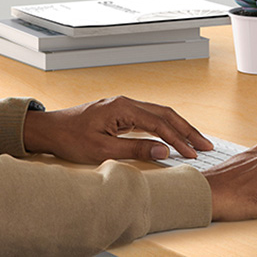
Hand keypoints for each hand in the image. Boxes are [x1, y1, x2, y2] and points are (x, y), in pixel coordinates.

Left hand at [22, 95, 212, 163]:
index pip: (160, 123)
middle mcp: (127, 103)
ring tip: (195, 141)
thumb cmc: (71, 138)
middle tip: (205, 145)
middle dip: (187, 130)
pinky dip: (166, 126)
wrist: (50, 130)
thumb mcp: (102, 149)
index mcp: (123, 108)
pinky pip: (150, 117)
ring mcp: (124, 106)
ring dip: (179, 127)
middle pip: (166, 114)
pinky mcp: (121, 112)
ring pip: (160, 113)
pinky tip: (173, 136)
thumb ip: (135, 149)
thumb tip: (163, 151)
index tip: (192, 153)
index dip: (179, 139)